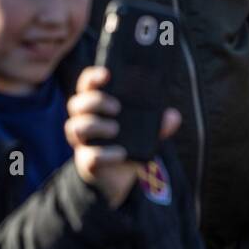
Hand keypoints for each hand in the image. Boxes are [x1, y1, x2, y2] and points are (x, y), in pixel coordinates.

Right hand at [65, 66, 180, 206]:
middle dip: (95, 101)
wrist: (120, 174)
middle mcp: (84, 120)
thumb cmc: (128, 141)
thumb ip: (158, 123)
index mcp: (96, 106)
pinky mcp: (87, 161)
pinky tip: (121, 153)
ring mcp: (83, 141)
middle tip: (116, 107)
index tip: (107, 74)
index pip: (86, 85)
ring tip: (116, 129)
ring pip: (75, 127)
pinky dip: (106, 153)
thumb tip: (173, 116)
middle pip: (76, 103)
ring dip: (96, 125)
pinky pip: (90, 156)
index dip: (92, 77)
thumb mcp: (144, 130)